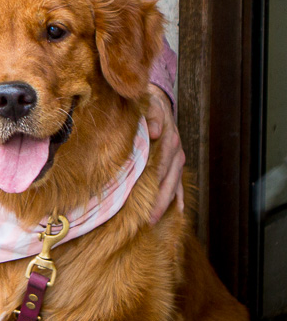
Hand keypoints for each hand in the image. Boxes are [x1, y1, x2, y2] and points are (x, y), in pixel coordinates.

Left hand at [146, 85, 184, 224]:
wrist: (158, 100)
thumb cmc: (148, 106)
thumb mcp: (149, 105)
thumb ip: (152, 117)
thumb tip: (155, 131)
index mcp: (169, 137)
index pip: (162, 164)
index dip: (154, 182)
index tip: (142, 198)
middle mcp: (176, 149)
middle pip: (169, 179)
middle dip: (159, 200)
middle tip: (147, 219)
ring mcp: (178, 157)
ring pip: (174, 183)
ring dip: (165, 202)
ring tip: (153, 220)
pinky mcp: (177, 161)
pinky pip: (179, 182)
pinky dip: (177, 197)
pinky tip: (176, 211)